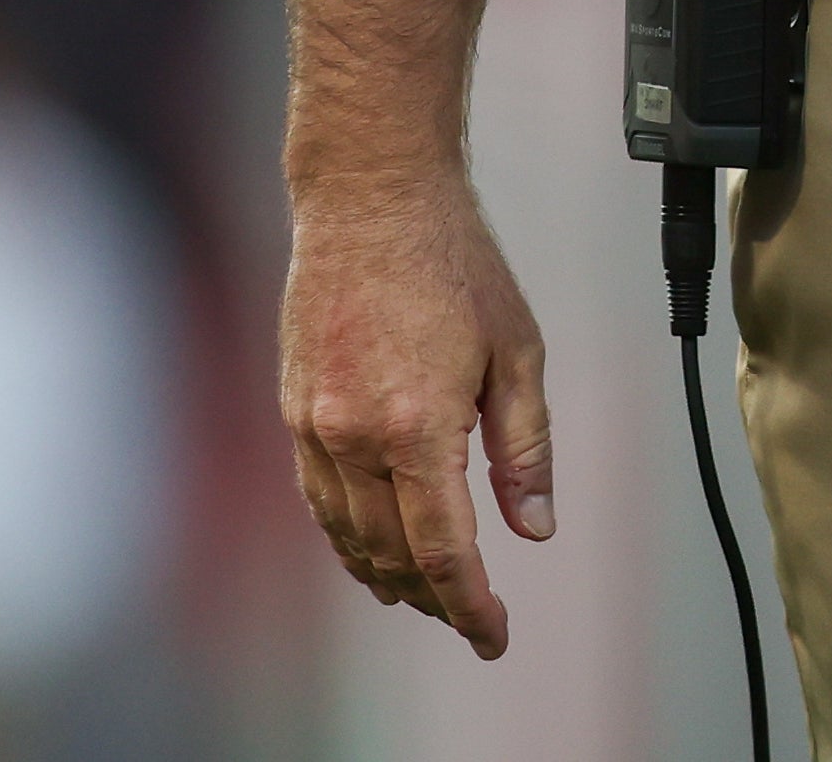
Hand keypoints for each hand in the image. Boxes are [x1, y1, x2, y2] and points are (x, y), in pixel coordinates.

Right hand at [281, 168, 556, 650]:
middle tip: (470, 618)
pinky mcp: (297, 408)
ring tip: (425, 598)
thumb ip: (525, 447)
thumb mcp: (517, 350)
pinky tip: (370, 546)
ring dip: (387, 577)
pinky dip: (346, 537)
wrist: (372, 196)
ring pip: (348, 535)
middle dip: (436, 599)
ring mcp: (316, 424)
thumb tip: (534, 526)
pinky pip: (318, 498)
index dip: (472, 607)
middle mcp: (355, 435)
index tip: (494, 635)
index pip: (445, 552)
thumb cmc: (451, 260)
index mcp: (418, 427)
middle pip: (394, 554)